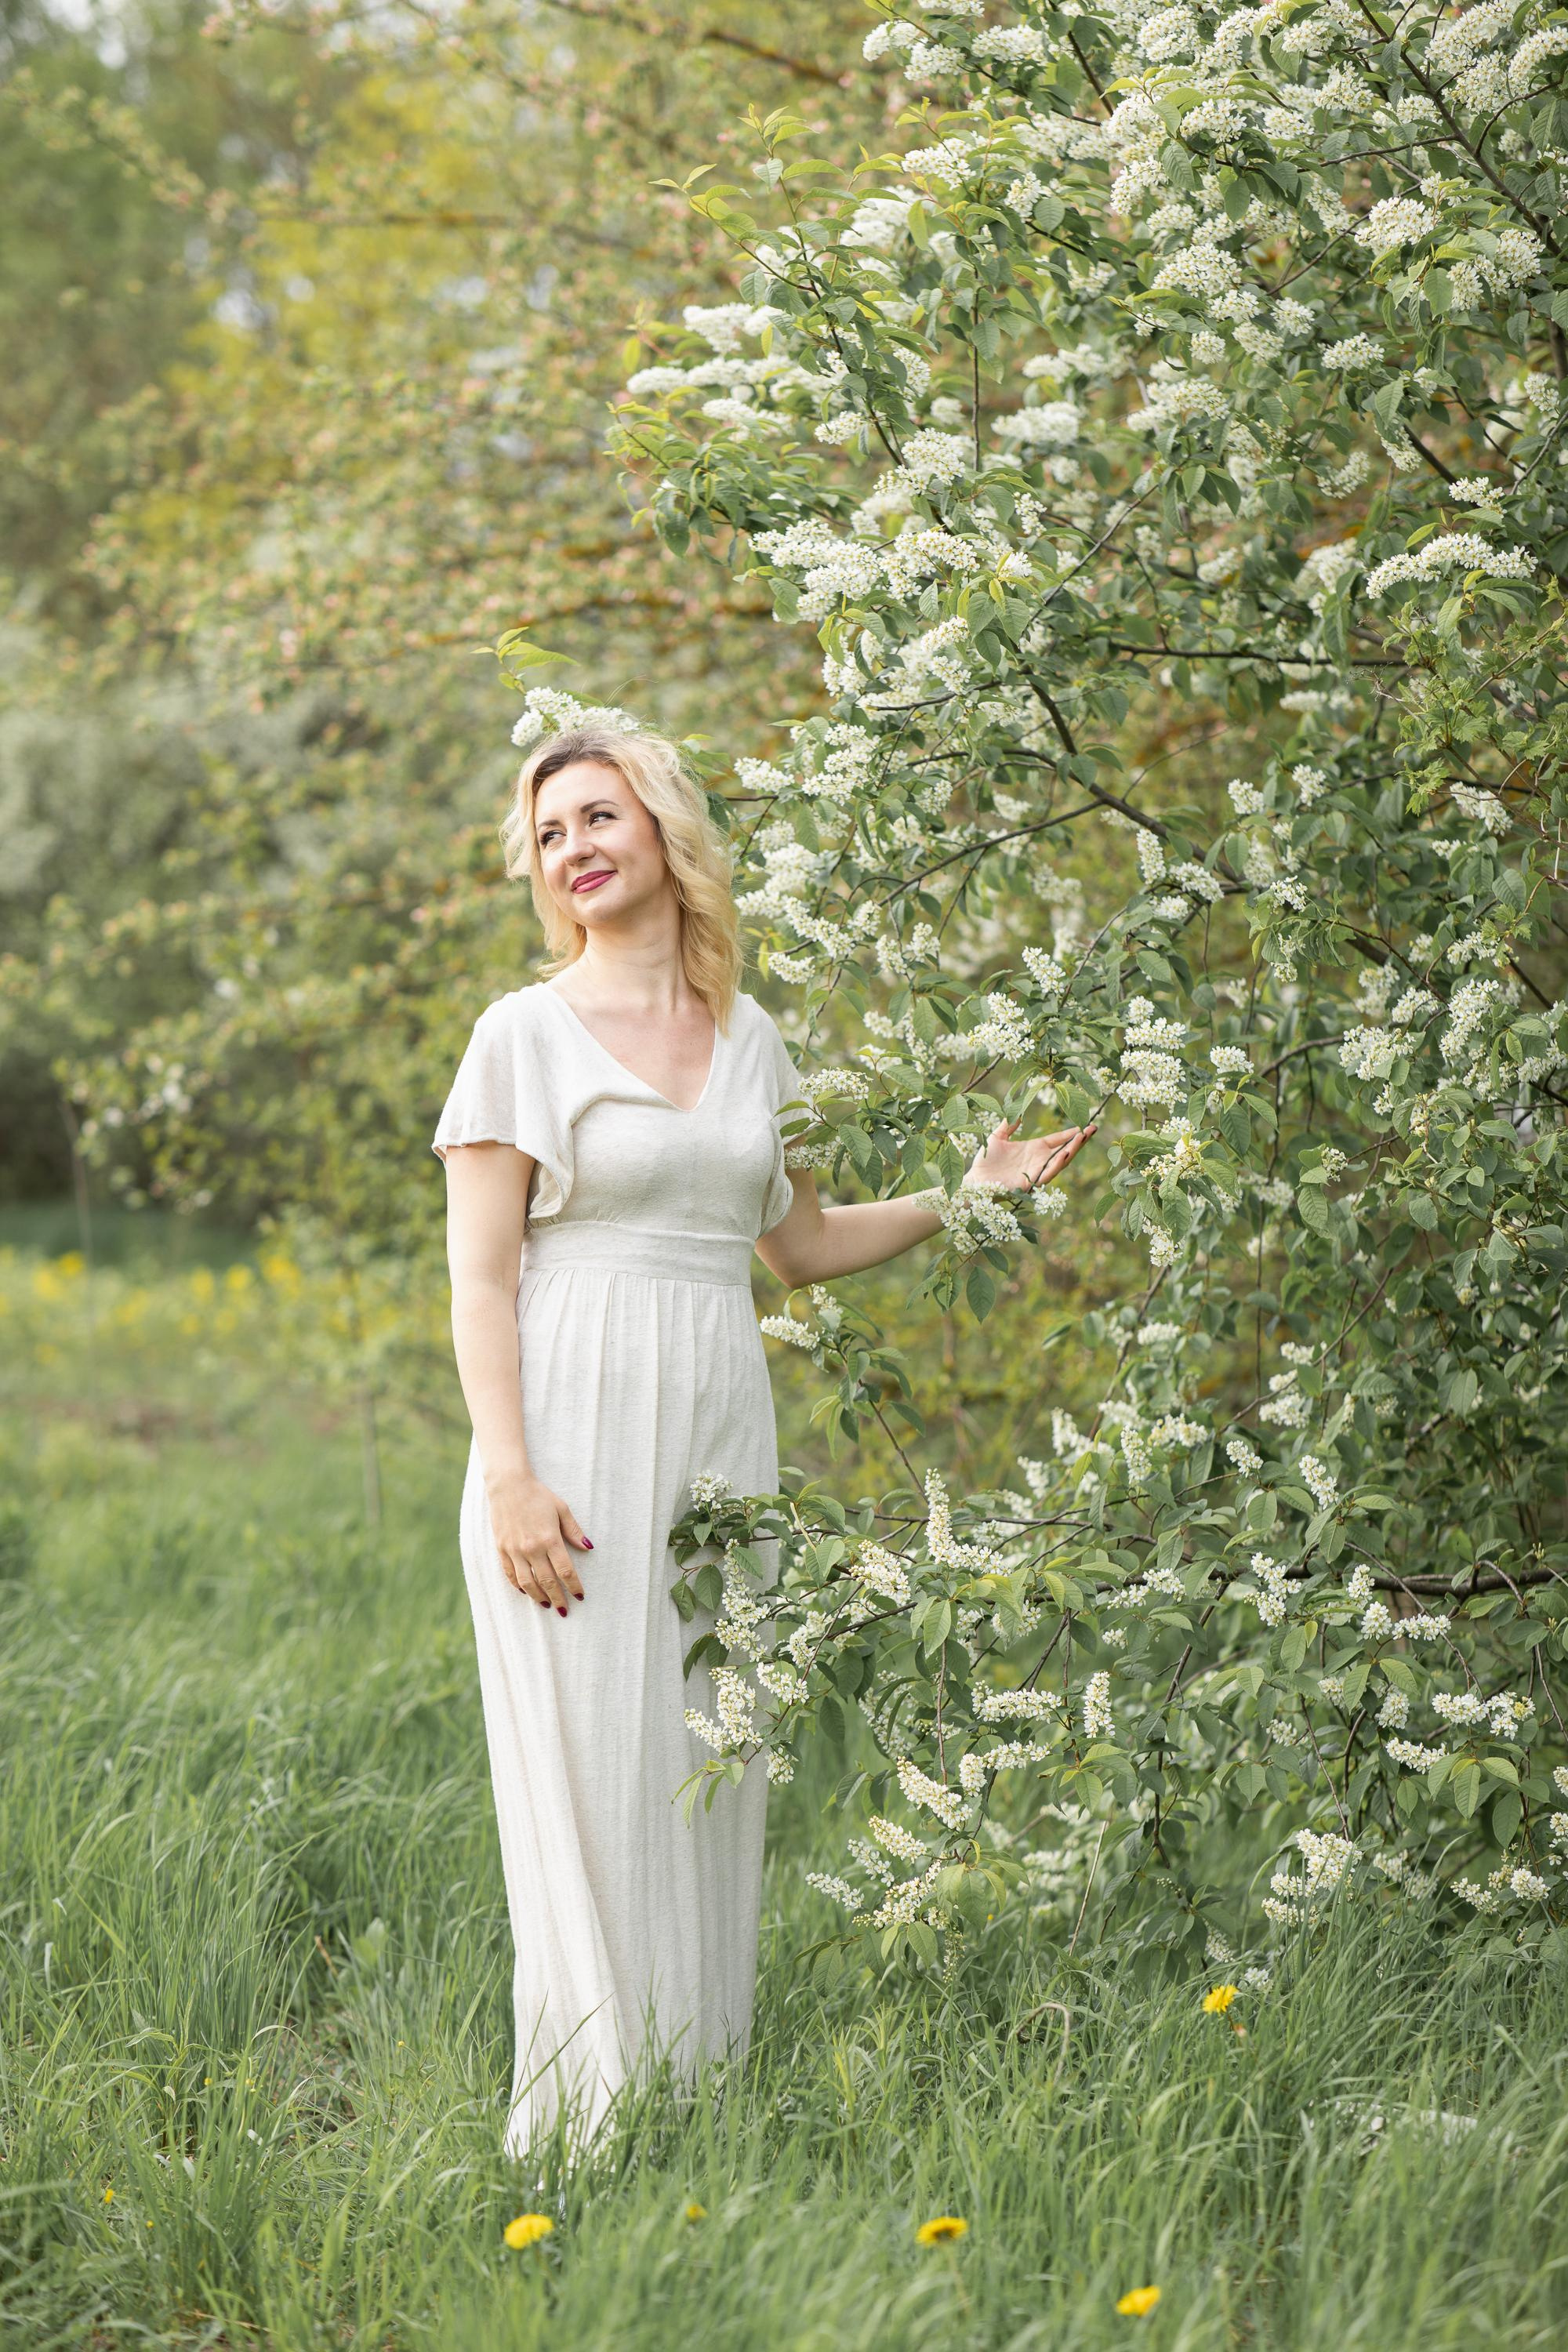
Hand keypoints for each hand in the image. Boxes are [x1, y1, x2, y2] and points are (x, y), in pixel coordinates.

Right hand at [485, 1471, 590, 1613]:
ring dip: (538, 1597)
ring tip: (546, 1604)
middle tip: (564, 1610)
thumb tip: (588, 1547)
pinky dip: (518, 1585)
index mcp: (550, 1539)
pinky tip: (526, 1591)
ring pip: (527, 1582)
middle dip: (557, 1598)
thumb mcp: (562, 1509)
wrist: (508, 1485)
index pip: (565, 1571)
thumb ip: (574, 1531)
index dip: (574, 1586)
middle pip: (547, 1581)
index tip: (580, 1596)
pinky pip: (509, 1573)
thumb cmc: (538, 1495)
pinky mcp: (502, 1549)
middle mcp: (532, 1548)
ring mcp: (515, 1550)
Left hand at [966, 1117, 1097, 1192]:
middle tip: (1093, 1128)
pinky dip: (1056, 1165)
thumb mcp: (998, 1137)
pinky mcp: (1031, 1183)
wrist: (975, 1180)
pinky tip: (1063, 1154)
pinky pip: (1047, 1174)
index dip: (1071, 1133)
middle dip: (1079, 1141)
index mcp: (1034, 1149)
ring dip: (1072, 1150)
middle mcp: (1039, 1160)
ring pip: (1060, 1162)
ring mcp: (1036, 1172)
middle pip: (1065, 1150)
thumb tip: (1017, 1111)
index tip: (1085, 1124)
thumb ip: (1009, 1124)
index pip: (1058, 1139)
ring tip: (1082, 1138)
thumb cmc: (985, 1160)